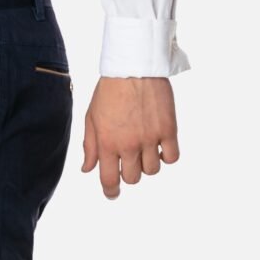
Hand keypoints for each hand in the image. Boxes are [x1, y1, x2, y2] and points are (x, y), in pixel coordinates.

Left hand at [81, 77, 179, 199]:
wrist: (133, 65)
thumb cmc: (110, 90)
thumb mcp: (92, 118)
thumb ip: (90, 146)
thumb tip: (87, 169)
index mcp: (108, 144)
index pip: (109, 180)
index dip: (111, 191)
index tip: (113, 193)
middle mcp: (129, 145)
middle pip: (133, 178)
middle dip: (129, 173)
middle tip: (129, 160)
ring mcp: (150, 138)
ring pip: (152, 171)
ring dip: (148, 165)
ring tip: (145, 149)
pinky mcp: (168, 129)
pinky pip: (172, 157)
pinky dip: (166, 156)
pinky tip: (160, 147)